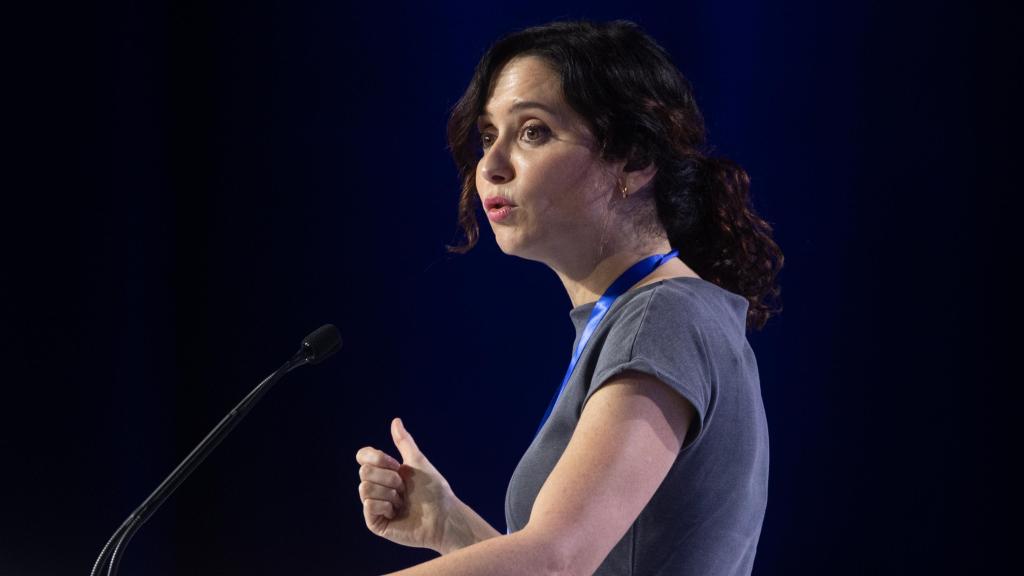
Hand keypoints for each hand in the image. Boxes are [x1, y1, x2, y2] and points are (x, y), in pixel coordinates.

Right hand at [355, 417, 456, 551]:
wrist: (442, 516)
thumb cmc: (433, 490)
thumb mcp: (417, 462)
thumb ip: (404, 442)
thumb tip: (395, 421)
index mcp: (384, 471)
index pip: (363, 456)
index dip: (376, 457)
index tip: (396, 464)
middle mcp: (376, 487)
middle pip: (364, 471)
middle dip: (389, 477)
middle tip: (404, 488)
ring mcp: (374, 505)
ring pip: (364, 488)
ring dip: (389, 493)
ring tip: (402, 501)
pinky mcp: (375, 522)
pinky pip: (369, 506)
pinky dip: (386, 506)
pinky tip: (397, 512)